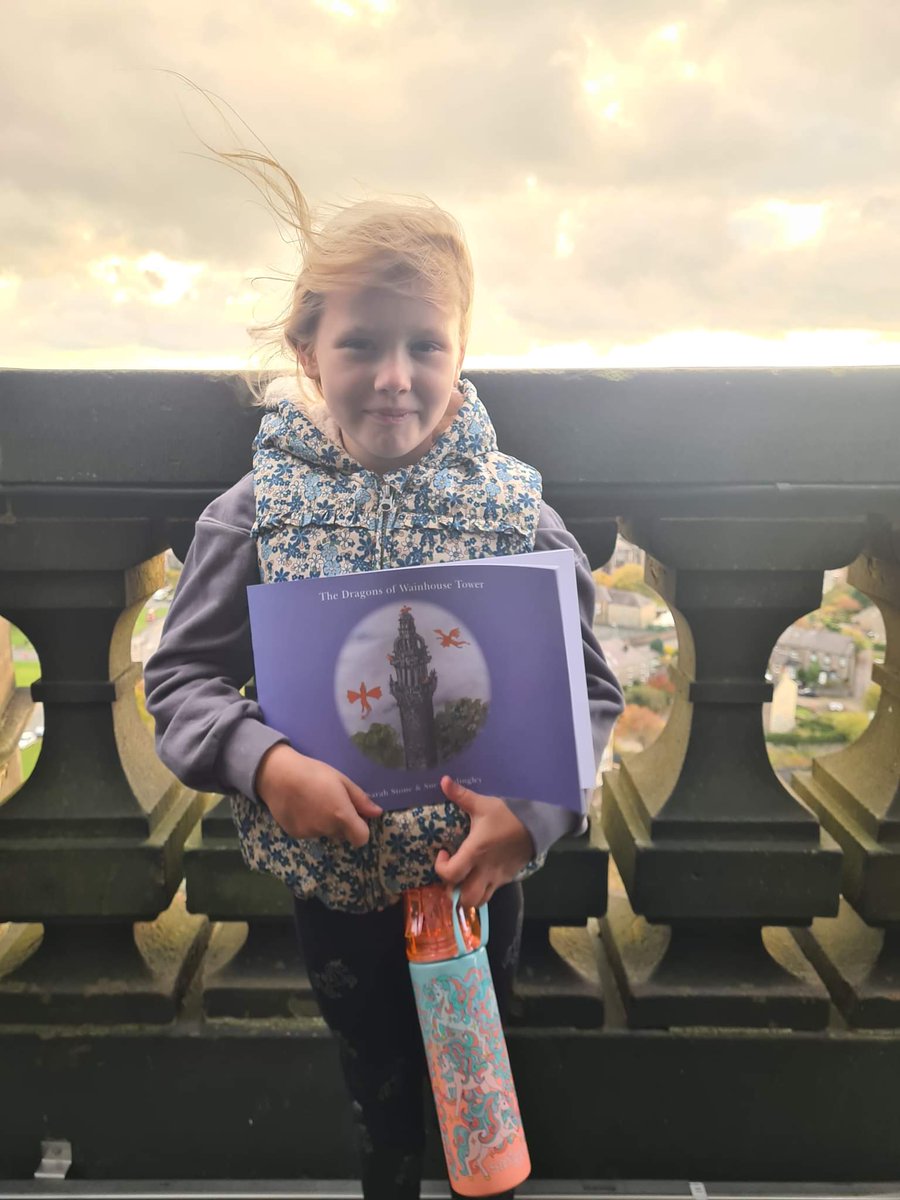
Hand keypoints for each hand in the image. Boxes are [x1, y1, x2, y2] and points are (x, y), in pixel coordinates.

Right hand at [254, 743, 381, 847]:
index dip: (361, 829)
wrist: (278, 775)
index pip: (361, 839)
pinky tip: (301, 807)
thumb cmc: (314, 773)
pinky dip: (309, 823)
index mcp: (342, 816)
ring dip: (324, 823)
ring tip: (313, 801)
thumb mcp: (342, 780)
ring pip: (325, 833)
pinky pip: (309, 832)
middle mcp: (327, 829)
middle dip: (342, 823)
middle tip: (331, 802)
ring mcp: (309, 834)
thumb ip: (360, 800)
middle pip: (343, 835)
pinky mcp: (295, 834)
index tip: (355, 816)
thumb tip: (377, 813)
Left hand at [433, 776, 534, 908]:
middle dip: (453, 892)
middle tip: (452, 874)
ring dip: (468, 895)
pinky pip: (492, 891)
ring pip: (480, 900)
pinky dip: (482, 888)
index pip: (451, 874)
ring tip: (464, 880)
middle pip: (465, 898)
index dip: (441, 868)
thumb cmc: (508, 814)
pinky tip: (481, 874)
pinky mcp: (508, 877)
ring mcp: (498, 877)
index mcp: (475, 852)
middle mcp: (485, 870)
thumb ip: (461, 795)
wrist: (538, 822)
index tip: (444, 853)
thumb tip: (443, 780)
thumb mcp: (483, 803)